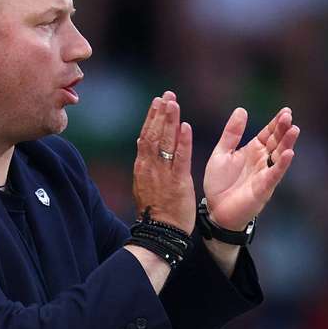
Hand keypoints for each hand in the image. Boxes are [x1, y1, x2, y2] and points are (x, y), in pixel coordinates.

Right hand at [132, 91, 195, 232]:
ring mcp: (163, 174)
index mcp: (142, 167)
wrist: (160, 233)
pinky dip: (183, 141)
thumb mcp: (145, 185)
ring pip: (165, 142)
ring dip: (170, 121)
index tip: (157, 102)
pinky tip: (185, 126)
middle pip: (154, 134)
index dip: (152, 118)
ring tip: (173, 103)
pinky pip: (180, 158)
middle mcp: (150, 167)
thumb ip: (146, 165)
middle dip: (160, 113)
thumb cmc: (156, 212)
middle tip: (167, 95)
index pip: (146, 137)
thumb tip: (143, 146)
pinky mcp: (178, 182)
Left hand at [203, 107, 298, 229]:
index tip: (285, 111)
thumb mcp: (221, 153)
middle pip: (276, 142)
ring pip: (279, 156)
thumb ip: (232, 134)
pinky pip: (274, 175)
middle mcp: (262, 161)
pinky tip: (288, 154)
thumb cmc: (219, 183)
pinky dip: (281, 165)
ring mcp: (264, 174)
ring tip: (294, 130)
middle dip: (283, 129)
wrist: (215, 210)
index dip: (276, 123)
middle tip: (289, 116)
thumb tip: (242, 110)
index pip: (268, 133)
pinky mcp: (263, 188)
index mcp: (252, 151)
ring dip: (287, 143)